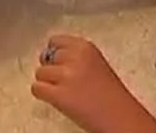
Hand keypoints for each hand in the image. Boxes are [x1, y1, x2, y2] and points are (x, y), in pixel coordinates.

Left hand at [32, 34, 155, 132]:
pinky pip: (36, 88)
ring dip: (47, 83)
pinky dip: (42, 95)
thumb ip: (76, 57)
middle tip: (63, 82)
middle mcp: (75, 57)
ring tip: (63, 92)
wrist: (119, 115)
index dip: (54, 54)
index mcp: (86, 47)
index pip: (55, 41)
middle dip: (51, 69)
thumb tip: (50, 59)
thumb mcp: (96, 63)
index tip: (58, 63)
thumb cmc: (111, 94)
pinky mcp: (59, 94)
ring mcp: (66, 75)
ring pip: (39, 73)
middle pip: (46, 57)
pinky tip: (56, 99)